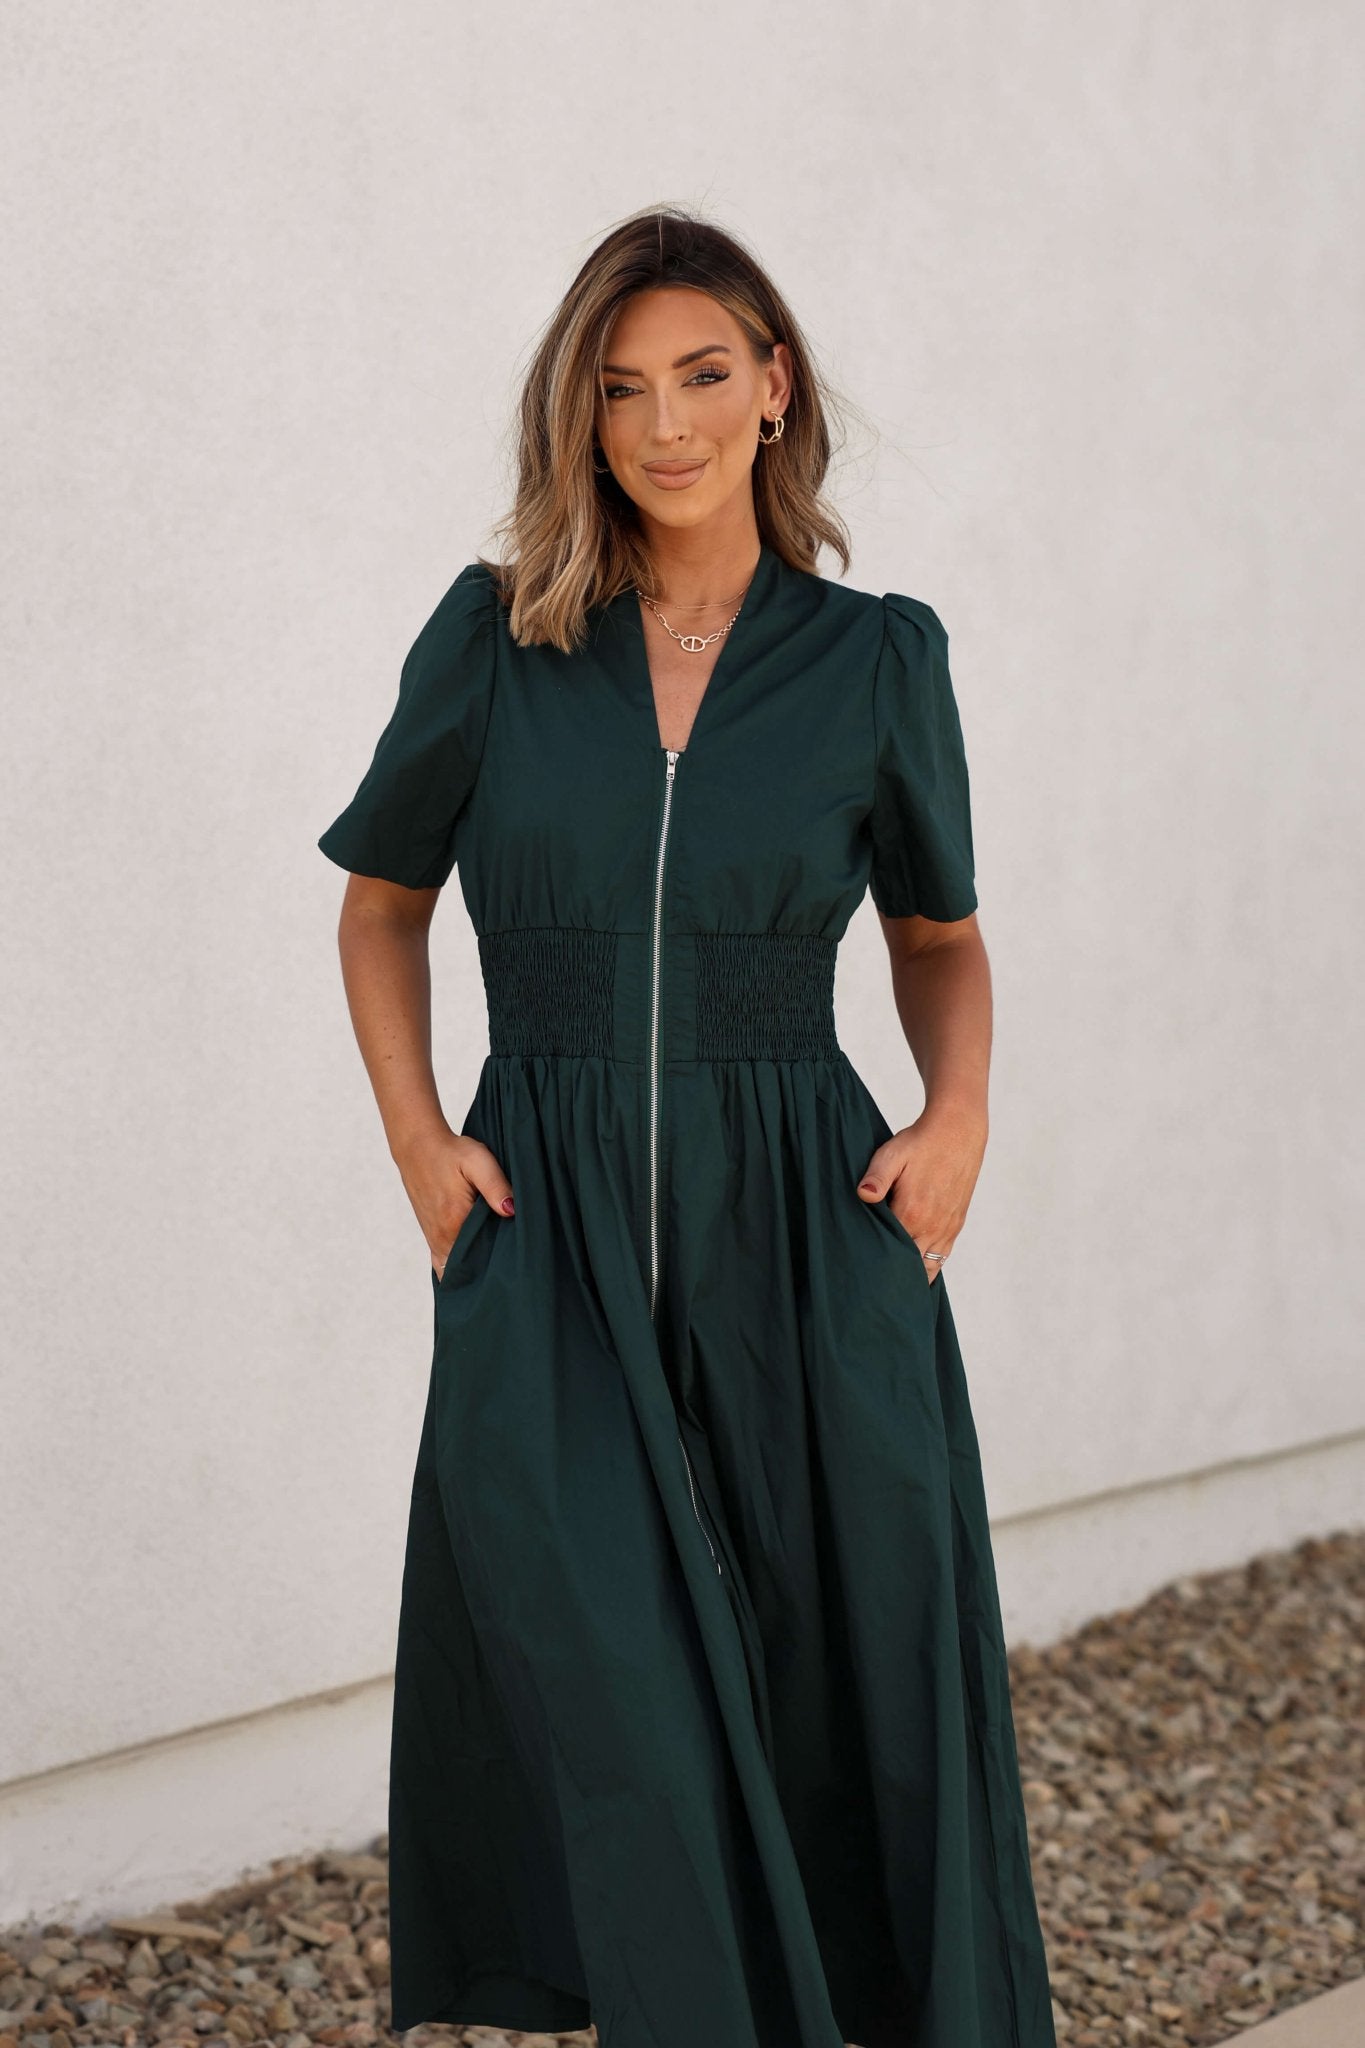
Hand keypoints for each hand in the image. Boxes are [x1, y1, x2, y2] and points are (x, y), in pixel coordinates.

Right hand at [394, 1130, 515, 1278]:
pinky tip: (471, 1274)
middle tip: (510, 1274)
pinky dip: (456, 1270)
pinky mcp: (430, 1235)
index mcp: (455, 1222)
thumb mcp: (478, 1160)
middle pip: (469, 1269)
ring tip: (494, 1275)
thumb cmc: (451, 1152)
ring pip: (454, 1270)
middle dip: (488, 1274)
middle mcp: (441, 1236)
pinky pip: (442, 1264)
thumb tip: (511, 1211)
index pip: (482, 1258)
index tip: (517, 1266)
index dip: (500, 1265)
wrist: (418, 1146)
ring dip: (473, 1273)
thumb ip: (496, 1186)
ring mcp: (433, 1239)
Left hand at [855, 1103, 986, 1283]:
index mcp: (912, 1213)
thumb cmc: (920, 1143)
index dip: (874, 1264)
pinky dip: (929, 1268)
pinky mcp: (956, 1224)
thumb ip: (876, 1178)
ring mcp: (946, 1228)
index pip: (889, 1252)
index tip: (859, 1276)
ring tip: (894, 1288)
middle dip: (892, 1278)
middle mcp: (931, 1227)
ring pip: (928, 1268)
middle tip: (872, 1291)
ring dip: (912, 1277)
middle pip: (909, 1267)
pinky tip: (916, 1273)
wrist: (958, 1132)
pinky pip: (942, 1257)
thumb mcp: (892, 1154)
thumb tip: (862, 1195)